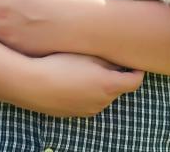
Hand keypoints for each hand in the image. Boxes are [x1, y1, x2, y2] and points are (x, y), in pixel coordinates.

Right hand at [18, 53, 144, 116]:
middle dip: (116, 76)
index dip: (138, 72)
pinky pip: (88, 103)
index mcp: (109, 85)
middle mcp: (102, 102)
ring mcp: (88, 110)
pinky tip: (72, 81)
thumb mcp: (87, 55)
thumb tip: (119, 61)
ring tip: (84, 70)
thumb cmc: (59, 64)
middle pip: (118, 88)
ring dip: (100, 86)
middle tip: (105, 61)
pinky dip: (87, 93)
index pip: (135, 82)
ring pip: (102, 96)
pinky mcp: (75, 114)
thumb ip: (108, 59)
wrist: (31, 84)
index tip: (136, 63)